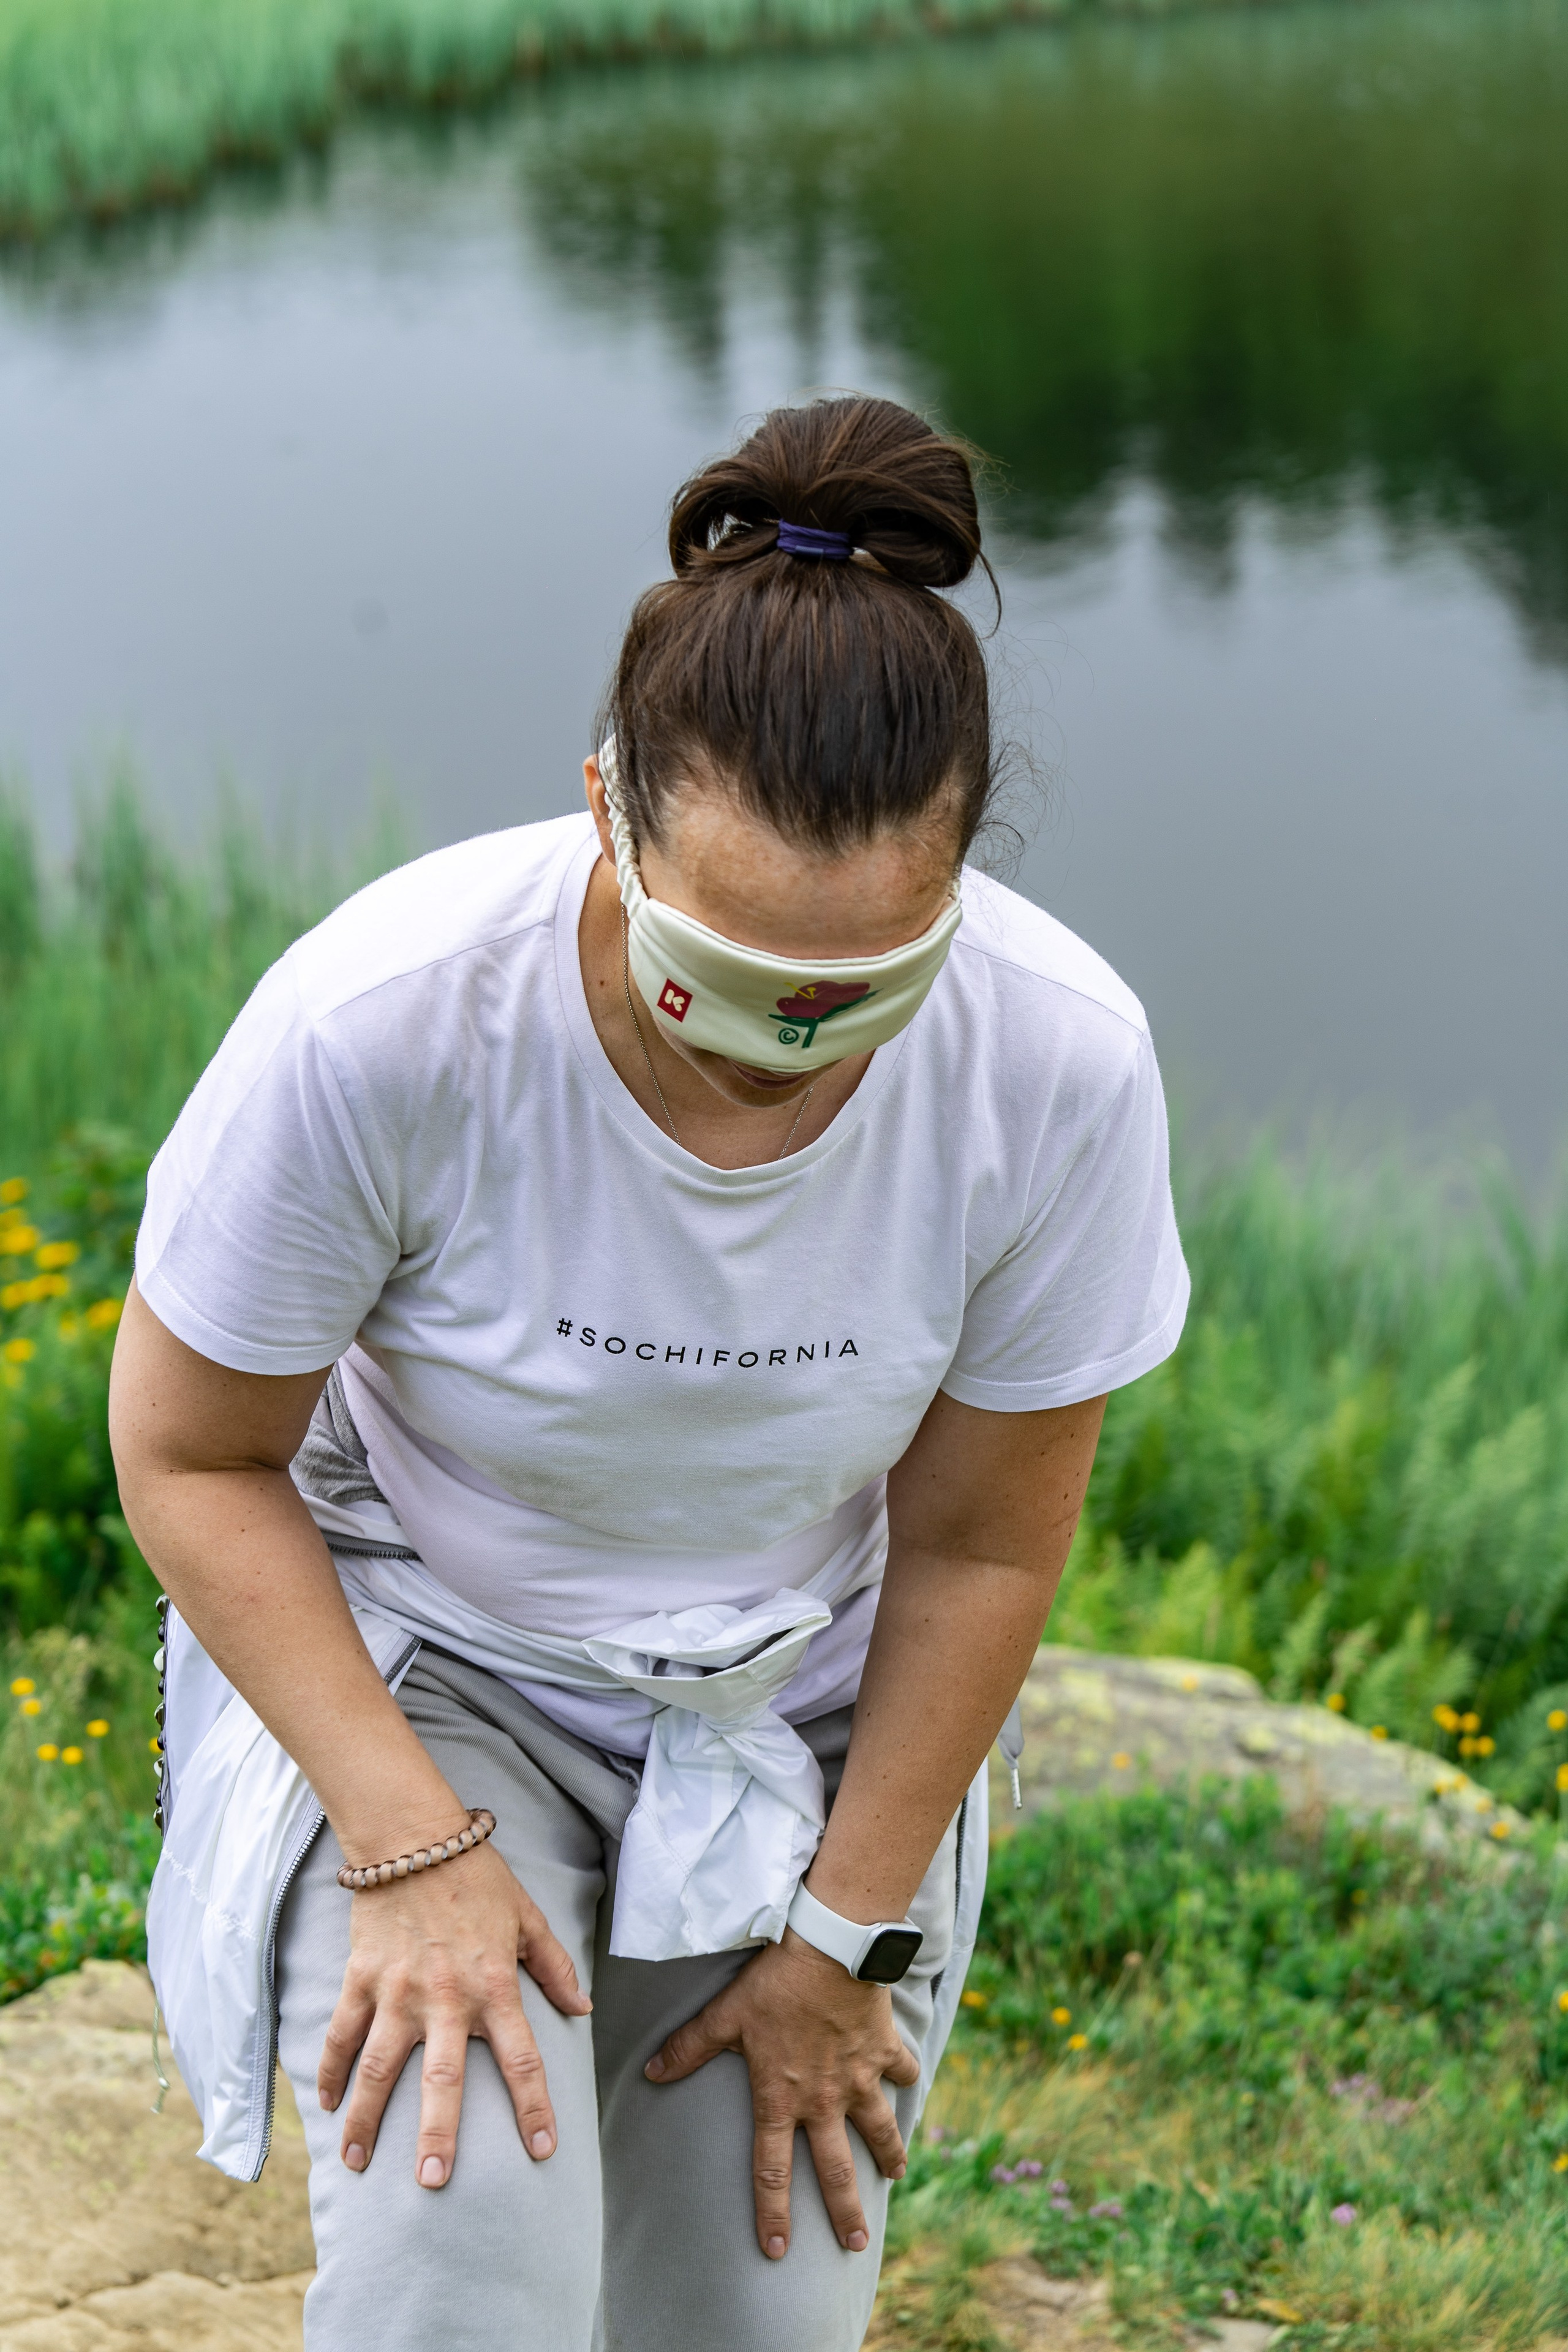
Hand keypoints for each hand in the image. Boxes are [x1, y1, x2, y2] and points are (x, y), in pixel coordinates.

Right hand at [318, 1839, 591, 2188]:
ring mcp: (397, 1991)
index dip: (534, 2107)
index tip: (542, 2151)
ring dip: (367, 2119)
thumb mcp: (528, 1916)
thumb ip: (555, 1965)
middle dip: (437, 2136)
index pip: (521, 2059)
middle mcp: (445, 1998)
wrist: (414, 1836)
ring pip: (379, 2069)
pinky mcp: (361, 1978)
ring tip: (357, 2163)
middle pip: (441, 2081)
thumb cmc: (477, 1876)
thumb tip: (583, 2007)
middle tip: (433, 2183)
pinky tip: (326, 2106)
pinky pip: (342, 2034)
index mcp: (493, 1985)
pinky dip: (330, 2071)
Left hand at [643, 1928, 919, 2258]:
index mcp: (781, 2097)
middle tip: (854, 2245)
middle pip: (836, 2169)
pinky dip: (907, 2079)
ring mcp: (858, 2077)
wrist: (831, 1948)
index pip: (771, 2170)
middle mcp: (823, 2099)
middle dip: (845, 2211)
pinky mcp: (884, 2050)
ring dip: (888, 2155)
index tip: (777, 2250)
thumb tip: (650, 2073)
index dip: (772, 2213)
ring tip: (895, 2176)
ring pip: (878, 2129)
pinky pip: (902, 2072)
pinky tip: (909, 2086)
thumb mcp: (726, 2014)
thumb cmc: (774, 1982)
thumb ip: (690, 2047)